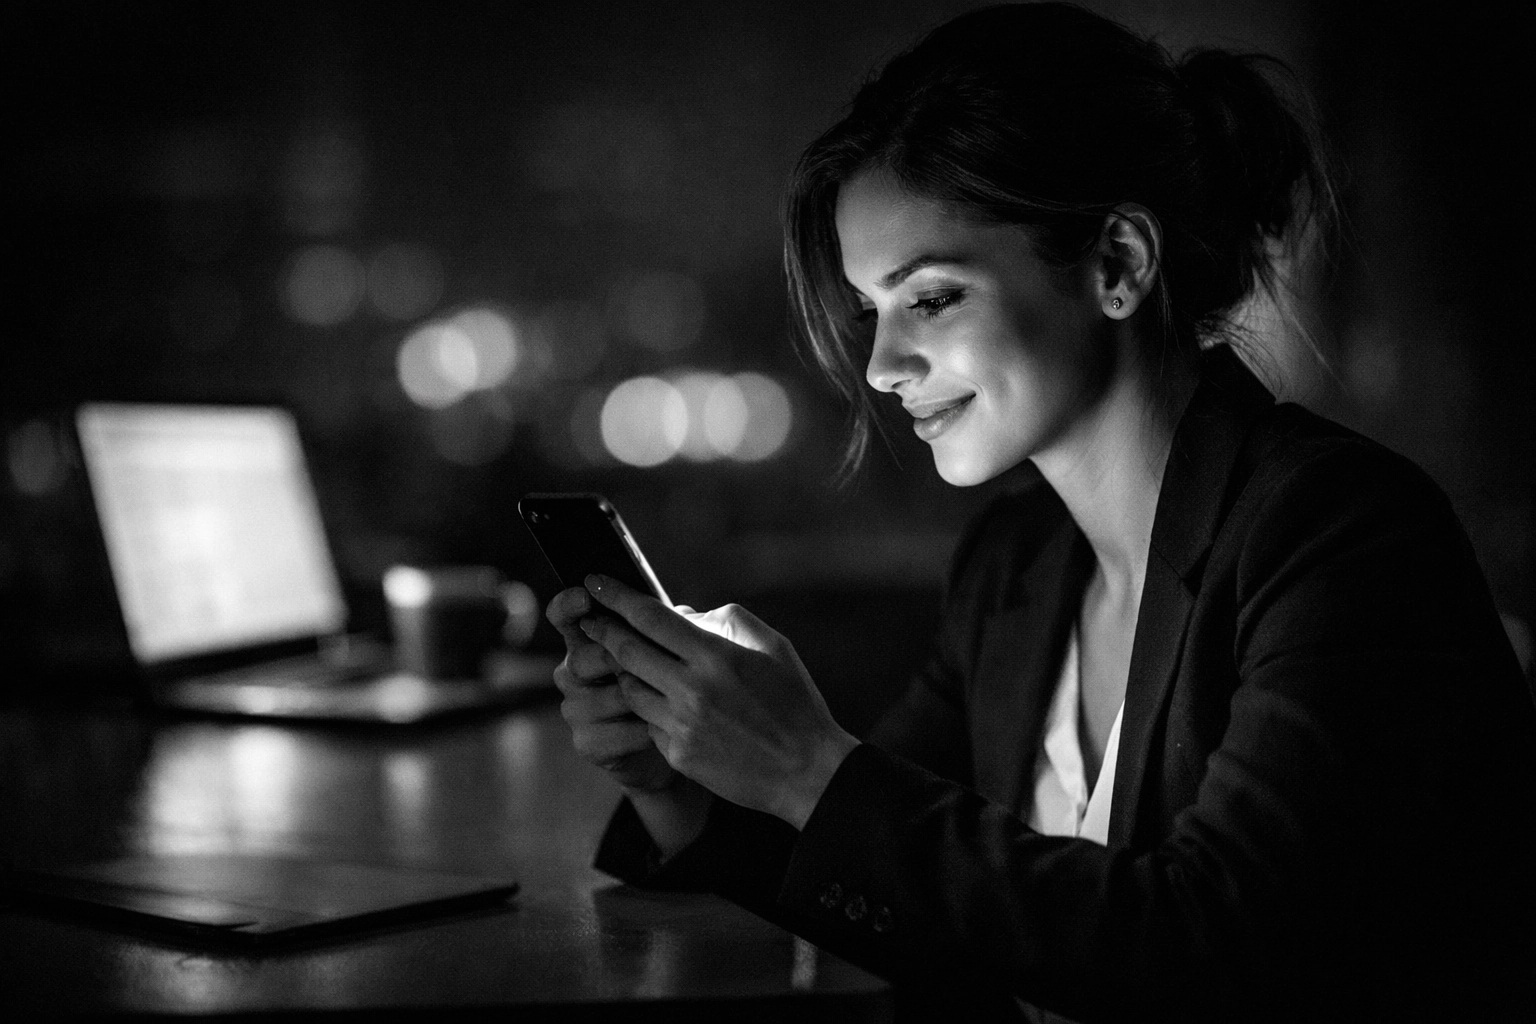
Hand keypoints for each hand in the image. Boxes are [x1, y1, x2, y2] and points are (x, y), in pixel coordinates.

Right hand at [546, 586, 676, 791]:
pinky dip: (646, 729)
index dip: (568, 604)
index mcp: (585, 640)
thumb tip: (683, 613)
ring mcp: (575, 709)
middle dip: (618, 658)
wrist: (667, 741)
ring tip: (669, 697)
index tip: (586, 594)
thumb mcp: (668, 648)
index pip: (563, 616)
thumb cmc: (666, 681)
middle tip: (649, 661)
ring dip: (642, 697)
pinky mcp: (587, 743)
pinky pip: (617, 733)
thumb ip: (665, 629)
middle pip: (581, 659)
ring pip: (606, 697)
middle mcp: (571, 673)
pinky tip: (663, 726)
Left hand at [579, 575, 859, 828]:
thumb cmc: (793, 700)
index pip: (650, 617)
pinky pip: (648, 722)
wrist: (806, 771)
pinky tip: (664, 704)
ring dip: (624, 671)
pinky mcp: (677, 754)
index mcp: (715, 655)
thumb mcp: (772, 645)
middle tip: (589, 620)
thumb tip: (681, 613)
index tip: (595, 582)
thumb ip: (724, 620)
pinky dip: (651, 707)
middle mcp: (692, 689)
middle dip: (602, 630)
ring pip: (630, 688)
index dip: (616, 596)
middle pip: (626, 651)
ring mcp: (682, 725)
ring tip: (627, 661)